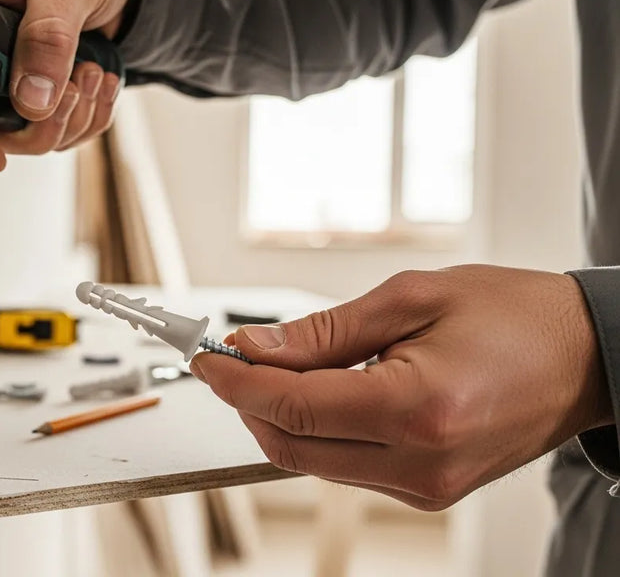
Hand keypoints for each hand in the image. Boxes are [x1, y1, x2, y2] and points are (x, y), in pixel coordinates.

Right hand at [0, 0, 131, 170]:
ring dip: (76, 115)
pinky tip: (98, 81)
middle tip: (72, 84)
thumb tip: (32, 96)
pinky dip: (93, 115)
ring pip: (42, 138)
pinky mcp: (54, 97)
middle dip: (48, 121)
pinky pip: (71, 133)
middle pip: (5, 131)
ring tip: (89, 70)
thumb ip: (47, 39)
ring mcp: (24, 84)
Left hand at [191, 265, 610, 510]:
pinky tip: (320, 393)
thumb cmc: (515, 317)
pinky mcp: (426, 491)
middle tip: (231, 358)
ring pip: (312, 462)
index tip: (209, 357)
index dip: (237, 382)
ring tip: (275, 368)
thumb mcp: (412, 299)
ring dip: (280, 418)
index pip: (293, 407)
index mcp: (418, 409)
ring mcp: (424, 486)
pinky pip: (345, 466)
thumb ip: (325, 332)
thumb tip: (256, 347)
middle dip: (249, 403)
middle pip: (290, 446)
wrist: (586, 358)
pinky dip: (318, 431)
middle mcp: (420, 462)